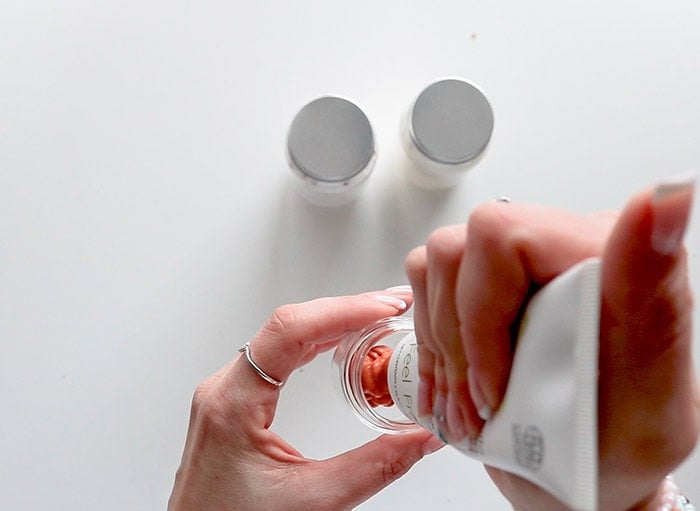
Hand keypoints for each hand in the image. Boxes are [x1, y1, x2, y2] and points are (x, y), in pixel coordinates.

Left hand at [168, 290, 443, 510]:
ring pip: (283, 335)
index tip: (383, 308)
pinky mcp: (237, 401)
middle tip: (393, 305)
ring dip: (333, 321)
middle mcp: (224, 389)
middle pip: (288, 324)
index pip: (288, 332)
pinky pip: (278, 354)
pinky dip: (316, 341)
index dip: (342, 311)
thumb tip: (421, 437)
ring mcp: (228, 392)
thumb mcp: (312, 502)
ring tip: (378, 316)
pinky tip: (343, 340)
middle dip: (346, 309)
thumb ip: (375, 467)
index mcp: (232, 405)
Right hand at [405, 176, 698, 509]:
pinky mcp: (483, 286)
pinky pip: (426, 288)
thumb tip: (664, 203)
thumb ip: (651, 293)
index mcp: (600, 256)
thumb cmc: (619, 442)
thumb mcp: (650, 392)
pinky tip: (450, 387)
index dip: (483, 316)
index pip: (504, 238)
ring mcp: (513, 266)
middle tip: (481, 404)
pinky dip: (431, 348)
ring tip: (466, 404)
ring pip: (433, 268)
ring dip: (441, 349)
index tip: (497, 385)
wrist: (589, 469)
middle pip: (458, 252)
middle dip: (458, 343)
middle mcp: (554, 248)